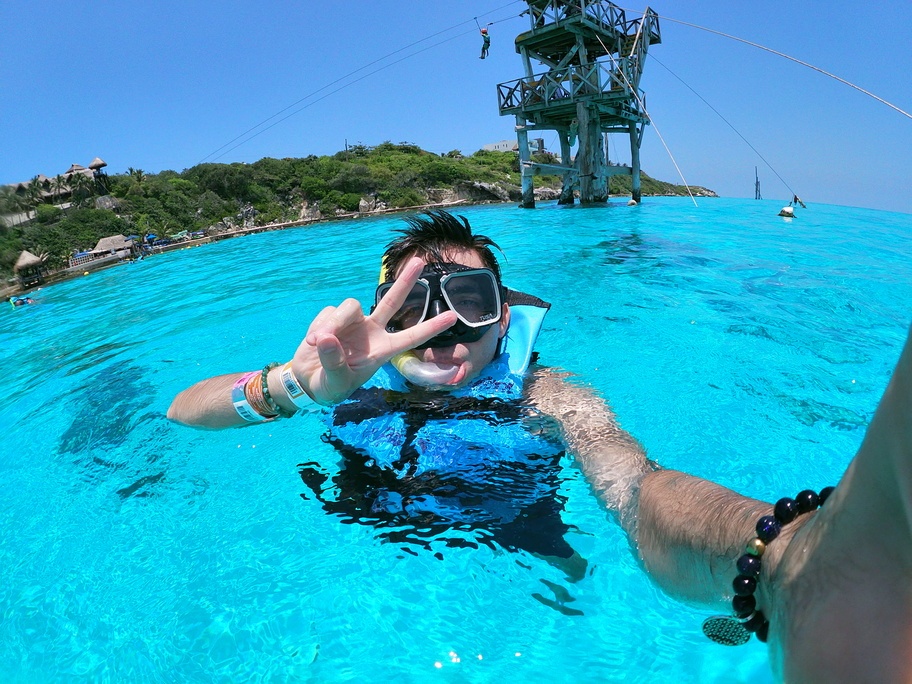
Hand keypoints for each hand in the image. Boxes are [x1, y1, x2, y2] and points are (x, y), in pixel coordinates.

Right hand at [290, 257, 456, 404]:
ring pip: (349, 307)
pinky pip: (328, 314)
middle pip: (392, 302)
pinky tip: (312, 343)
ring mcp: (353, 323)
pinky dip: (318, 327)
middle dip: (406, 282)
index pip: (411, 337)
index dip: (431, 327)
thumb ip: (334, 362)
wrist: (307, 381)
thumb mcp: (335, 381)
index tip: (453, 317)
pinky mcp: (332, 318)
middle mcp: (372, 332)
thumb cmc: (330, 385)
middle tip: (419, 261)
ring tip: (318, 342)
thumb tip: (327, 337)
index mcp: (382, 350)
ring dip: (333, 323)